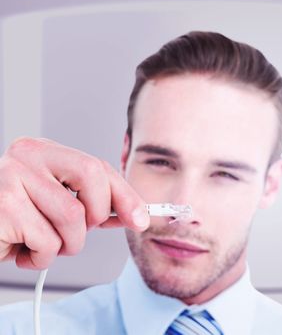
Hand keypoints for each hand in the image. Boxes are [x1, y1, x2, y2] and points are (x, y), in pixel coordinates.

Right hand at [0, 137, 149, 269]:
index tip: (141, 219)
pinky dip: (40, 257)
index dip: (125, 194)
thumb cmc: (10, 220)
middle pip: (93, 180)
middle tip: (73, 232)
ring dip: (64, 244)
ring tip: (40, 243)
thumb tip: (134, 214)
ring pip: (74, 218)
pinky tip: (20, 250)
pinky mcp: (2, 206)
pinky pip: (48, 242)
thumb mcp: (52, 205)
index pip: (97, 167)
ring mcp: (11, 177)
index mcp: (43, 152)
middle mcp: (26, 156)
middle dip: (94, 217)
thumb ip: (89, 204)